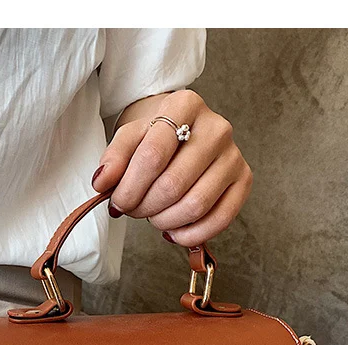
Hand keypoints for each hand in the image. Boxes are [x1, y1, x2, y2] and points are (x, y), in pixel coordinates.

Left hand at [91, 90, 252, 247]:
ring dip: (165, 221)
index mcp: (185, 105)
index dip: (130, 188)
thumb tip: (103, 184)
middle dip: (145, 207)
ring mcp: (233, 155)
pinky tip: (174, 232)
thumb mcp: (129, 137)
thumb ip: (114, 158)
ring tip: (153, 217)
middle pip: (173, 185)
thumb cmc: (155, 136)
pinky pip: (220, 219)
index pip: (153, 156)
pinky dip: (192, 235)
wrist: (183, 129)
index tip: (117, 202)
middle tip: (133, 210)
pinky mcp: (244, 179)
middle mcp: (216, 128)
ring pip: (195, 205)